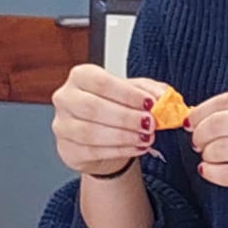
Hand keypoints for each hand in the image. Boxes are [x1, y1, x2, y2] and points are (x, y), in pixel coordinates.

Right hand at [50, 63, 168, 175]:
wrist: (103, 138)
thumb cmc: (115, 108)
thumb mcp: (136, 93)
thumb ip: (152, 91)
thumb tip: (164, 98)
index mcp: (81, 76)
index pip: (100, 82)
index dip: (126, 94)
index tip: (149, 103)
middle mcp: (66, 98)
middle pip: (93, 107)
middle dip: (126, 117)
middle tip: (150, 123)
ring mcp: (62, 125)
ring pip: (90, 132)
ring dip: (123, 136)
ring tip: (146, 137)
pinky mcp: (66, 149)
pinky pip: (92, 151)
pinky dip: (119, 151)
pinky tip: (136, 147)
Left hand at [187, 86, 227, 218]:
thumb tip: (200, 115)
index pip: (224, 101)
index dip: (200, 113)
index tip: (192, 122)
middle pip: (217, 125)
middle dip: (200, 136)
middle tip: (199, 143)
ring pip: (218, 150)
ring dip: (206, 156)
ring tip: (210, 158)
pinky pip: (227, 174)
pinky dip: (212, 173)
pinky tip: (212, 172)